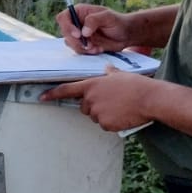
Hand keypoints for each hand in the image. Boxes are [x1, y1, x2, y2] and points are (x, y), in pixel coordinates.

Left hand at [39, 71, 155, 131]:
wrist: (150, 99)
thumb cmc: (136, 85)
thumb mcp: (120, 75)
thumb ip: (110, 72)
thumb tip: (107, 67)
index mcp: (92, 85)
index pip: (67, 90)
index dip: (53, 93)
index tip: (41, 97)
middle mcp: (91, 99)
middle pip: (84, 107)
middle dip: (93, 105)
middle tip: (111, 101)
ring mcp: (97, 112)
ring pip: (94, 116)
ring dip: (103, 114)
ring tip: (120, 107)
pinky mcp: (105, 124)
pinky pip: (104, 125)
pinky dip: (111, 122)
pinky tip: (123, 115)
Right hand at [54, 4, 137, 56]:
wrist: (126, 35)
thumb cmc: (118, 22)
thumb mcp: (108, 17)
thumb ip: (94, 20)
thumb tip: (83, 32)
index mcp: (79, 12)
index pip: (63, 18)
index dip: (67, 26)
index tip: (78, 35)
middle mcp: (76, 23)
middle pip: (65, 33)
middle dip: (75, 41)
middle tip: (88, 46)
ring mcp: (79, 35)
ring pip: (70, 44)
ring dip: (82, 48)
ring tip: (96, 48)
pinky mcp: (83, 45)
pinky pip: (78, 51)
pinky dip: (87, 53)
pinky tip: (98, 50)